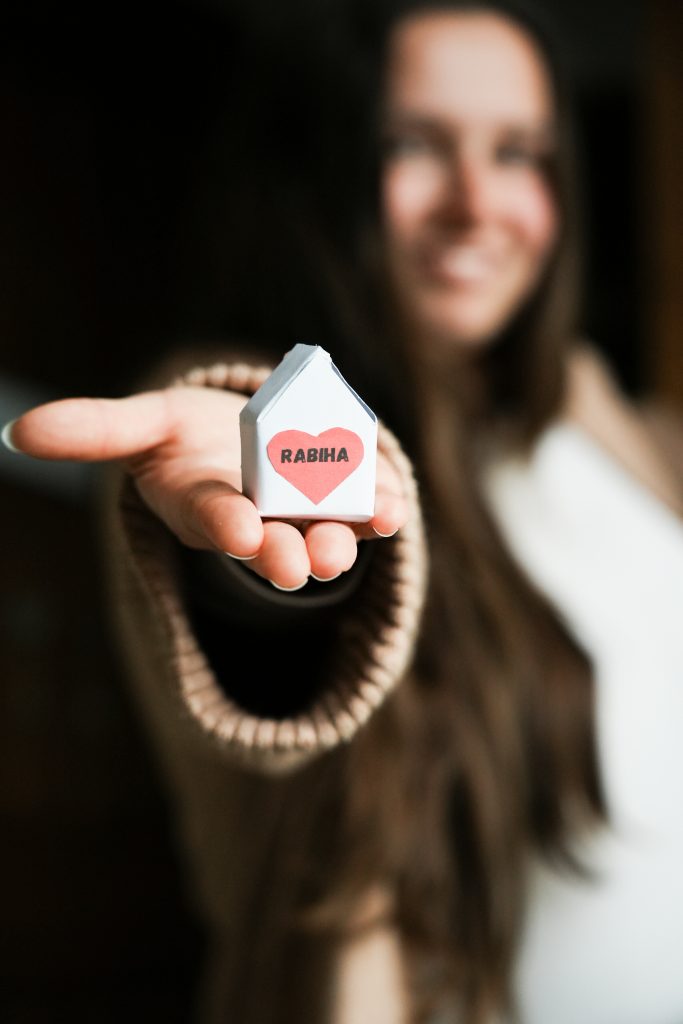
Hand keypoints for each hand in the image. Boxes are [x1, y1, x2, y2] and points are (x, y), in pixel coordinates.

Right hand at [5, 388, 407, 589]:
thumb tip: (15, 432)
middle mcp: (262, 521)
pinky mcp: (350, 500)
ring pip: (330, 532)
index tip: (240, 531)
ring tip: (374, 524)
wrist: (251, 445)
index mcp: (210, 507)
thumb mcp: (146, 429)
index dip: (227, 525)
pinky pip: (370, 508)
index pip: (215, 520)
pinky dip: (385, 507)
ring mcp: (309, 515)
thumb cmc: (191, 442)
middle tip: (303, 564)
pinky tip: (398, 505)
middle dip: (288, 553)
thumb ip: (95, 431)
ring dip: (348, 534)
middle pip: (277, 543)